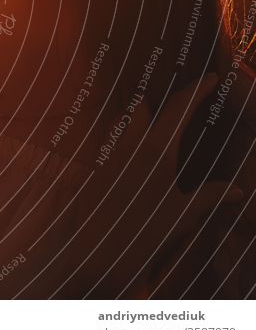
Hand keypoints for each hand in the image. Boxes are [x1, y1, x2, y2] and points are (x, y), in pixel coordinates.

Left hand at [64, 74, 243, 296]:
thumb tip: (237, 191)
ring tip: (156, 127)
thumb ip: (208, 198)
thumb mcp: (180, 218)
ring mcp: (109, 152)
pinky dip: (124, 139)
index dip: (197, 90)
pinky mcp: (95, 165)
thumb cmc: (139, 235)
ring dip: (139, 119)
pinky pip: (111, 141)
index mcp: (158, 151)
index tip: (212, 77)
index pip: (179, 108)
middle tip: (181, 105)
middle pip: (145, 106)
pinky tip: (132, 154)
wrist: (91, 252)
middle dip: (161, 102)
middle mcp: (131, 144)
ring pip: (124, 120)